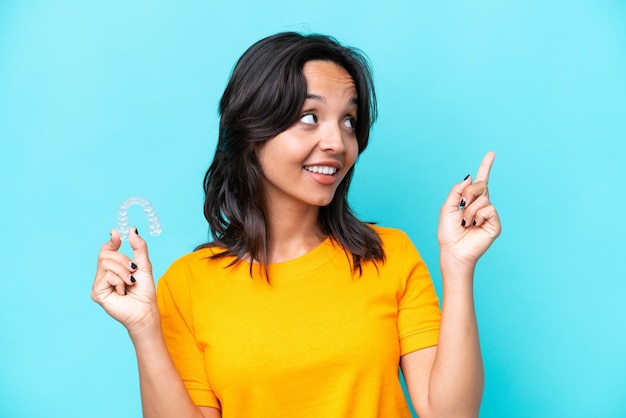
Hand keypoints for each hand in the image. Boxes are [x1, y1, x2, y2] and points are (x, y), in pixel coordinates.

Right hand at [91, 227, 158, 334]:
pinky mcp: (97, 292)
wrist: (145, 310)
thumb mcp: (144, 265)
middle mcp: (103, 275)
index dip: (111, 241)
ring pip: (106, 263)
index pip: (106, 250)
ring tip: (130, 283)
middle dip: (123, 260)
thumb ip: (139, 248)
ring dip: (124, 272)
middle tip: (133, 271)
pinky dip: (119, 281)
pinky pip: (107, 276)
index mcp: (112, 268)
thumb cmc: (145, 291)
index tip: (116, 234)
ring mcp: (98, 284)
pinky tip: (122, 291)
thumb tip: (132, 230)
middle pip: (104, 254)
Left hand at [438, 152, 500, 268]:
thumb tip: (470, 178)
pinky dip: (478, 216)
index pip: (480, 180)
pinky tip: (474, 225)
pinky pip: (489, 209)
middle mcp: (482, 205)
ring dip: (469, 211)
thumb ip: (457, 191)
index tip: (492, 153)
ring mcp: (489, 214)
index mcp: (470, 200)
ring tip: (465, 223)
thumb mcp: (447, 207)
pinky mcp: (495, 224)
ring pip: (483, 199)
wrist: (453, 250)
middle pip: (480, 185)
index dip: (486, 166)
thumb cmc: (448, 232)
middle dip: (468, 193)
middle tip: (461, 206)